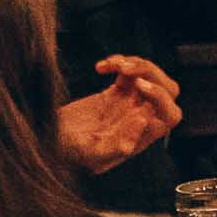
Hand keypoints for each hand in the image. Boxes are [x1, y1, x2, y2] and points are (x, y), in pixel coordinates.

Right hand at [56, 55, 182, 174]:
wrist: (47, 141)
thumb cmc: (67, 154)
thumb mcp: (89, 154)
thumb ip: (117, 145)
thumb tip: (143, 120)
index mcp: (141, 137)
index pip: (170, 114)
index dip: (161, 97)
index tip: (138, 86)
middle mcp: (139, 120)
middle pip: (167, 90)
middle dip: (151, 73)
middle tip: (126, 70)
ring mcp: (129, 104)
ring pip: (150, 77)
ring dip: (134, 64)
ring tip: (111, 65)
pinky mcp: (115, 93)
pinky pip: (130, 72)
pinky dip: (120, 63)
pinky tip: (102, 66)